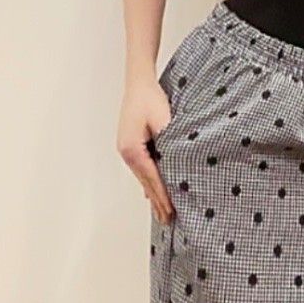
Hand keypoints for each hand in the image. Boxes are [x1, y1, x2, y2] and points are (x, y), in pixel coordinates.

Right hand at [117, 79, 175, 224]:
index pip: (152, 178)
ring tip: (162, 211)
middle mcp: (127, 152)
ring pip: (144, 177)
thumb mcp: (163, 119)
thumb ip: (169, 141)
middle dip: (157, 201)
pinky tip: (152, 192)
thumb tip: (176, 163)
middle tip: (168, 220)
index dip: (163, 196)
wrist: (139, 82)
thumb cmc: (149, 98)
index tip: (171, 211)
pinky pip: (143, 168)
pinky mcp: (131, 144)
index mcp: (133, 150)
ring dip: (154, 193)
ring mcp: (127, 149)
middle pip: (146, 181)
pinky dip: (150, 181)